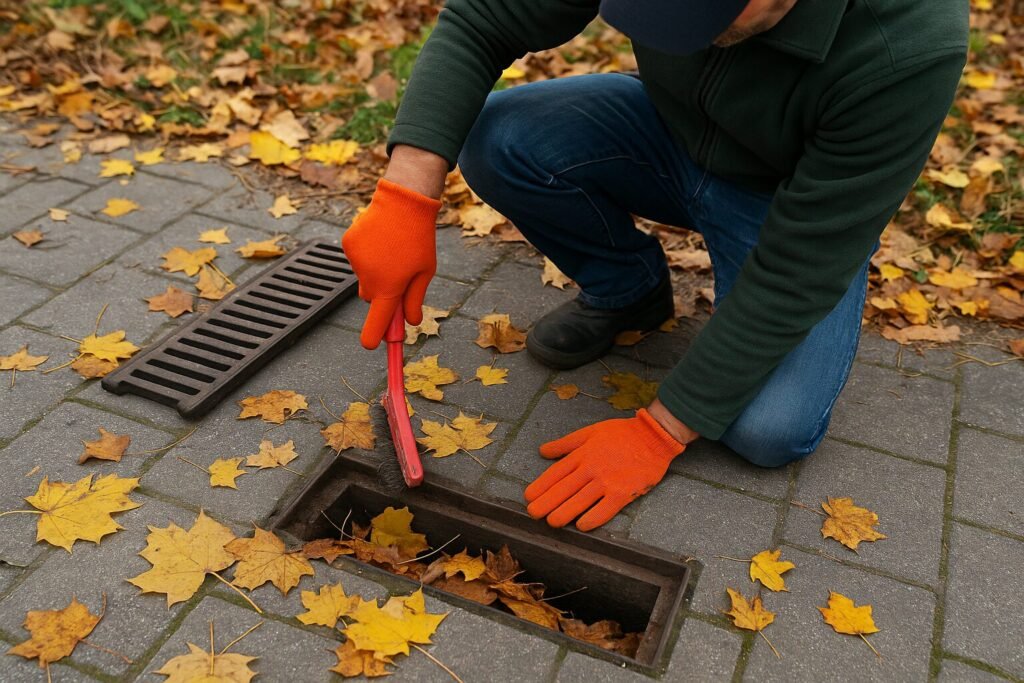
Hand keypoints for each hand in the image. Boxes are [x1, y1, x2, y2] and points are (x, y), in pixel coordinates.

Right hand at [341, 177, 441, 348]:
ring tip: (391, 250)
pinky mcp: (348, 245)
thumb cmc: (418, 238)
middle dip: (381, 294)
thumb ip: (415, 300)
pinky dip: (366, 255)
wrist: (402, 202)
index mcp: (389, 287)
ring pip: (364, 277)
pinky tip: (380, 239)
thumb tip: (410, 322)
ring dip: (375, 272)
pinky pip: (357, 260)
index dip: (373, 336)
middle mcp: (368, 277)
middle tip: (399, 278)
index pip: (376, 321)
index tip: (371, 345)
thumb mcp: (425, 271)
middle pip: (371, 299)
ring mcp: (355, 261)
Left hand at [524, 408, 685, 530]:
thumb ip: (566, 443)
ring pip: (579, 501)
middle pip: (564, 489)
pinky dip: (592, 519)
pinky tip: (581, 526)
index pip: (556, 473)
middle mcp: (591, 468)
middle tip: (533, 514)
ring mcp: (607, 482)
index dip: (540, 486)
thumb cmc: (622, 433)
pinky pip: (604, 510)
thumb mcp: (590, 431)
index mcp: (583, 454)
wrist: (653, 436)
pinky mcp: (623, 493)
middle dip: (546, 503)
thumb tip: (543, 451)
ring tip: (551, 523)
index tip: (528, 497)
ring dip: (563, 514)